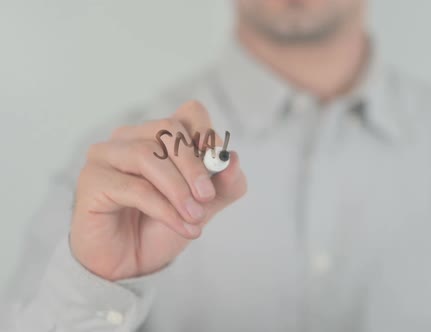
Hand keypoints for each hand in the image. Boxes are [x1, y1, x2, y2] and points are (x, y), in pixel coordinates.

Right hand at [70, 101, 246, 280]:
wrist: (128, 263)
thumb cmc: (160, 226)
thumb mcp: (203, 205)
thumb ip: (224, 184)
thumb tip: (233, 159)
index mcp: (158, 135)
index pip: (188, 113)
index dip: (207, 134)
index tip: (218, 163)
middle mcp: (130, 137)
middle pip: (168, 130)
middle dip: (194, 166)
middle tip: (208, 197)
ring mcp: (106, 155)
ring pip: (148, 156)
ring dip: (179, 190)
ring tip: (195, 217)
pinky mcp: (92, 181)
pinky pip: (134, 188)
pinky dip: (164, 209)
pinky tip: (182, 227)